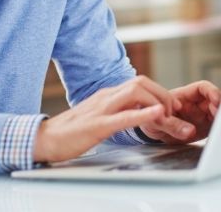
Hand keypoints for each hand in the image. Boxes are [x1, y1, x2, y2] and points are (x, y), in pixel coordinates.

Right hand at [33, 75, 180, 162]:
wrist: (46, 137)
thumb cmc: (72, 130)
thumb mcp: (99, 116)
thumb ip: (115, 110)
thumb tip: (135, 111)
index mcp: (107, 95)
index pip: (139, 83)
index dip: (159, 92)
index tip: (171, 107)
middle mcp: (106, 96)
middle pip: (140, 82)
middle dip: (163, 94)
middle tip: (174, 111)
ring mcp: (102, 108)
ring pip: (135, 92)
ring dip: (157, 101)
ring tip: (168, 114)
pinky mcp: (98, 125)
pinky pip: (124, 116)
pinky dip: (143, 114)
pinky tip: (156, 115)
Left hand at [139, 80, 220, 143]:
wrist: (150, 130)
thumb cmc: (151, 118)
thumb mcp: (156, 121)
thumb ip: (170, 124)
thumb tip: (189, 130)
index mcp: (184, 96)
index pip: (202, 88)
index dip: (212, 92)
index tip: (217, 101)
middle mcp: (195, 104)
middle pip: (215, 100)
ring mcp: (201, 115)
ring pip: (218, 113)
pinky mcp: (204, 128)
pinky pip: (216, 126)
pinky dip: (220, 130)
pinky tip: (220, 136)